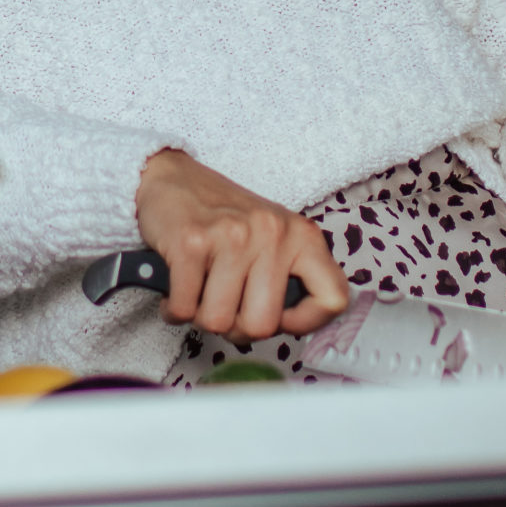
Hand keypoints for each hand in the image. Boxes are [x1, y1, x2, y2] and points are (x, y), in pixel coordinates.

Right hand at [135, 149, 348, 342]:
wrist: (172, 177)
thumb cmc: (224, 216)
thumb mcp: (273, 237)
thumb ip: (289, 276)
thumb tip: (291, 325)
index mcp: (301, 235)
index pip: (333, 298)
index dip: (307, 323)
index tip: (282, 320)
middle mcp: (272, 233)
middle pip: (262, 325)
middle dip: (236, 329)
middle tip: (225, 308)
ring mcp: (232, 236)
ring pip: (218, 321)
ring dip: (201, 316)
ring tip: (199, 292)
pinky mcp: (191, 241)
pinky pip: (183, 308)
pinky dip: (174, 309)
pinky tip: (177, 290)